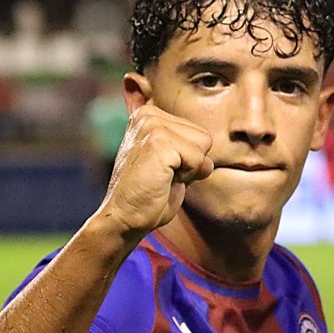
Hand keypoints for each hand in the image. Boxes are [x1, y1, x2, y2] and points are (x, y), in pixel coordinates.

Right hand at [98, 102, 214, 243]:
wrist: (124, 218)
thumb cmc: (148, 196)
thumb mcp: (173, 166)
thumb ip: (191, 153)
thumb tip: (209, 160)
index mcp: (149, 115)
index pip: (197, 132)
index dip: (188, 159)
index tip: (163, 170)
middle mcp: (148, 115)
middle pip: (204, 136)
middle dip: (191, 162)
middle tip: (163, 176)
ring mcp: (152, 126)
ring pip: (203, 144)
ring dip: (189, 169)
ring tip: (162, 177)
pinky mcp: (158, 142)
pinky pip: (198, 159)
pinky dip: (187, 176)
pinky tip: (162, 181)